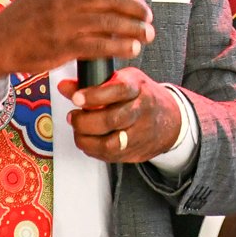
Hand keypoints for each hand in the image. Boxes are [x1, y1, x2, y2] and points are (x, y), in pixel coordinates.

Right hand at [0, 0, 152, 83]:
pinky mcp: (64, 45)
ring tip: (147, 33)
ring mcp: (64, 21)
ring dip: (135, 28)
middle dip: (136, 7)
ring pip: (111, 21)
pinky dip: (120, 46)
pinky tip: (131, 48)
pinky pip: (100, 44)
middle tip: (146, 15)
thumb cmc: (26, 15)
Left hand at [58, 68, 179, 162]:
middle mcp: (141, 110)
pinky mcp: (135, 152)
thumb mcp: (123, 80)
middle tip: (73, 117)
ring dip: (86, 139)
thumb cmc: (142, 96)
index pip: (117, 90)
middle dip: (85, 121)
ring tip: (79, 131)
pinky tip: (89, 141)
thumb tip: (64, 86)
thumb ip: (94, 83)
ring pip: (110, 143)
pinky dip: (93, 150)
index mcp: (138, 88)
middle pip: (111, 120)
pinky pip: (110, 156)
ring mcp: (140, 134)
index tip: (76, 98)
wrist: (170, 119)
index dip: (94, 95)